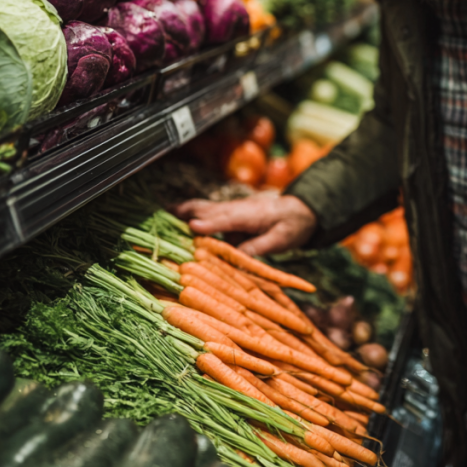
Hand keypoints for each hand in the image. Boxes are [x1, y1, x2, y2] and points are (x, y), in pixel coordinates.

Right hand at [174, 194, 316, 256]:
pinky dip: (193, 213)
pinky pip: (210, 213)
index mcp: (251, 215)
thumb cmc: (294, 225)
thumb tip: (237, 257)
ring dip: (186, 211)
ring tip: (163, 214)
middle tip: (164, 216)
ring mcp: (233, 209)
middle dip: (188, 213)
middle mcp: (238, 209)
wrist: (303, 209)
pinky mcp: (232, 214)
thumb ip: (259, 247)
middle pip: (210, 209)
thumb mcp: (281, 240)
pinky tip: (179, 218)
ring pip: (206, 208)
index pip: (227, 219)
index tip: (192, 228)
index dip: (210, 224)